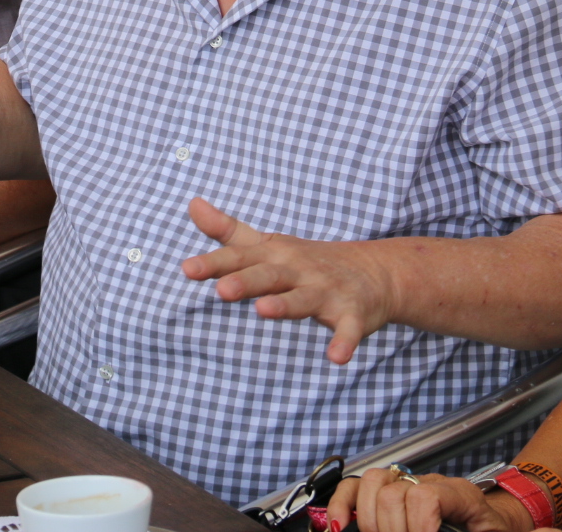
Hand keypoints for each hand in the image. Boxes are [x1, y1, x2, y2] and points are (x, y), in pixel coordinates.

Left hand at [181, 197, 397, 364]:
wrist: (374, 271)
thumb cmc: (307, 261)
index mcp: (275, 255)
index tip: (187, 269)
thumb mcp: (268, 244)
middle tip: (222, 290)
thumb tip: (192, 204)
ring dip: (286, 305)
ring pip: (304, 299)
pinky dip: (345, 342)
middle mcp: (299, 270)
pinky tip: (337, 358)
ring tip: (264, 311)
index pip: (240, 257)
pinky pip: (349, 330)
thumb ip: (228, 231)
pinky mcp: (353, 313)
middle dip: (246, 281)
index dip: (214, 263)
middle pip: (269, 276)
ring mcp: (327, 291)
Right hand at [328, 470, 538, 531]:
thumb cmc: (498, 530)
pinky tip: (339, 526)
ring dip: (369, 519)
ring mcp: (406, 486)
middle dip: (393, 529)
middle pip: (394, 492)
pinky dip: (342, 505)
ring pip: (372, 484)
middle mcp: (429, 484)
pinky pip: (356, 490)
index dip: (419, 526)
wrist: (498, 520)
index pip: (427, 497)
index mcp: (461, 495)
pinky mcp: (388, 496)